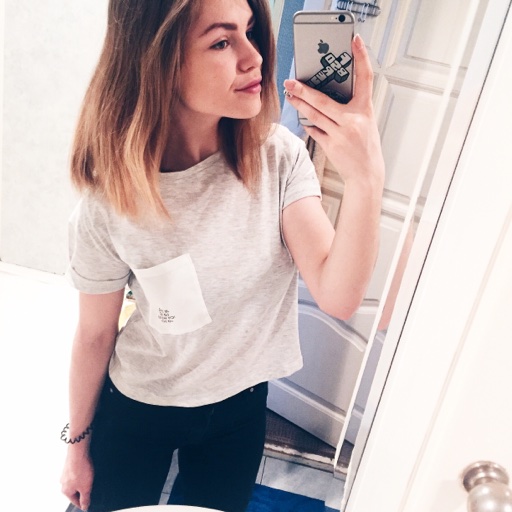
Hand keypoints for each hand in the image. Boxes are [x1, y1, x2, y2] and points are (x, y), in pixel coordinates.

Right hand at [60, 449, 93, 510]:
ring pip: (75, 481)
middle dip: (82, 491)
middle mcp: (63, 483)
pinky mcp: (69, 465)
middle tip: (91, 490)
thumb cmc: (81, 469)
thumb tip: (84, 507)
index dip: (83, 503)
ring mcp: (65, 473)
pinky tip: (87, 470)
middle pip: (74, 491)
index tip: (88, 505)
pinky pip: (76, 472)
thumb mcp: (86, 487)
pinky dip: (81, 473)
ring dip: (82, 481)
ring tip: (90, 478)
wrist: (78, 451)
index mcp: (66, 491)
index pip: (75, 501)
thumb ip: (85, 499)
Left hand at [284, 34, 383, 188]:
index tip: (356, 41)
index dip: (362, 57)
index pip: (365, 78)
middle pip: (323, 100)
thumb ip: (352, 108)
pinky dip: (308, 124)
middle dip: (304, 90)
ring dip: (299, 105)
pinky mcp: (330, 146)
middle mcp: (353, 120)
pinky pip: (314, 130)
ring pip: (314, 115)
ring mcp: (340, 134)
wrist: (366, 174)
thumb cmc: (366, 147)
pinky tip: (303, 118)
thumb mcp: (366, 122)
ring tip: (289, 96)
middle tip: (290, 81)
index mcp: (366, 110)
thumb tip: (330, 95)